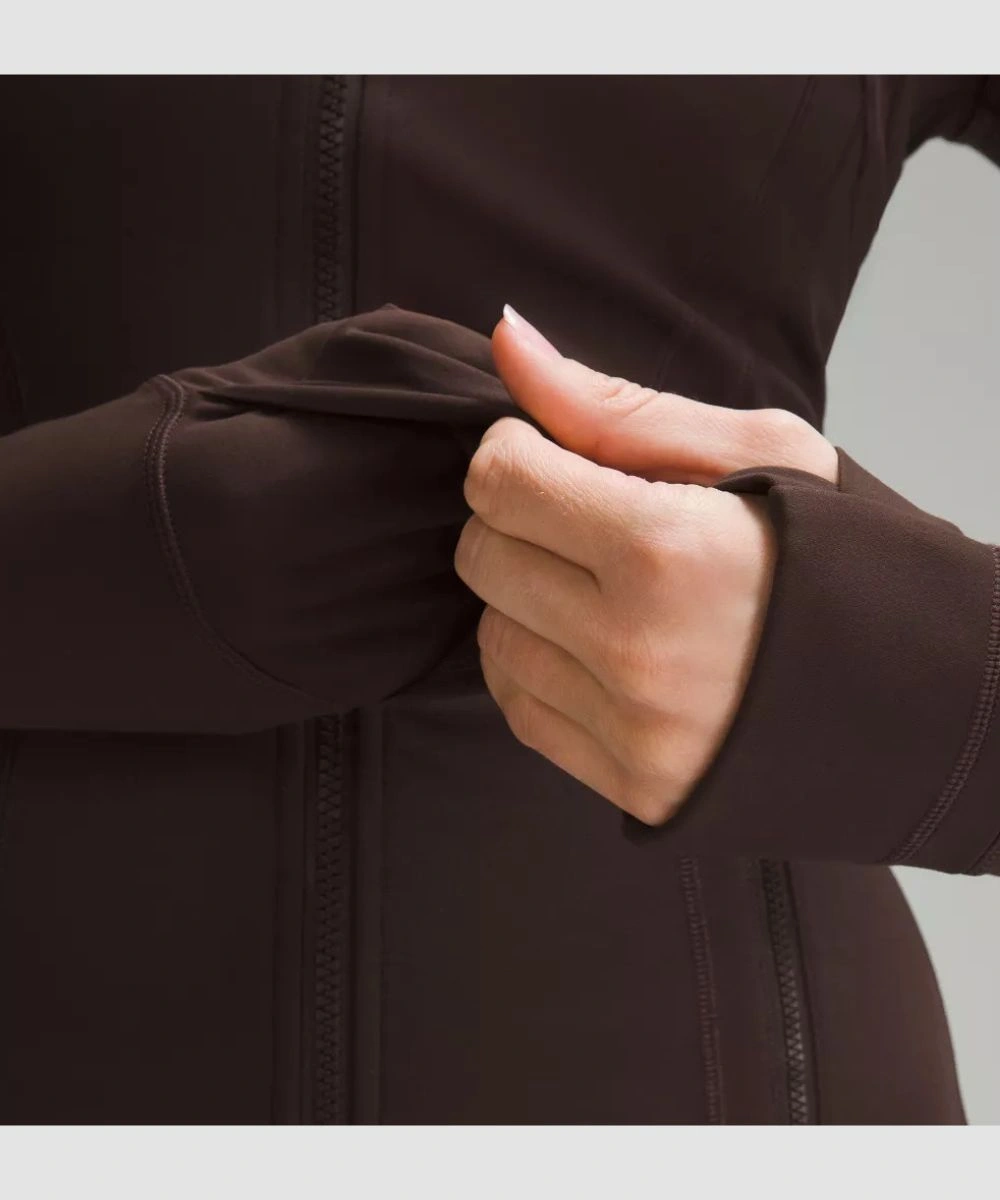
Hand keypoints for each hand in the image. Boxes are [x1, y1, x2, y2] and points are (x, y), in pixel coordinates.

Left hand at [453, 306, 837, 824]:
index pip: (500, 479)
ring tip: (599, 584)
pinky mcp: (631, 784)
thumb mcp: (758, 451)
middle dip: (517, 519)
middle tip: (583, 518)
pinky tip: (593, 642)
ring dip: (524, 596)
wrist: (920, 690)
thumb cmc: (844, 557)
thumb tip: (505, 336)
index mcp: (667, 551)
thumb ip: (614, 405)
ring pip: (492, 635)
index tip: (555, 456)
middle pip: (482, 556)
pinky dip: (536, 664)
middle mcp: (636, 650)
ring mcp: (631, 728)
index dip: (516, 451)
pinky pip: (519, 708)